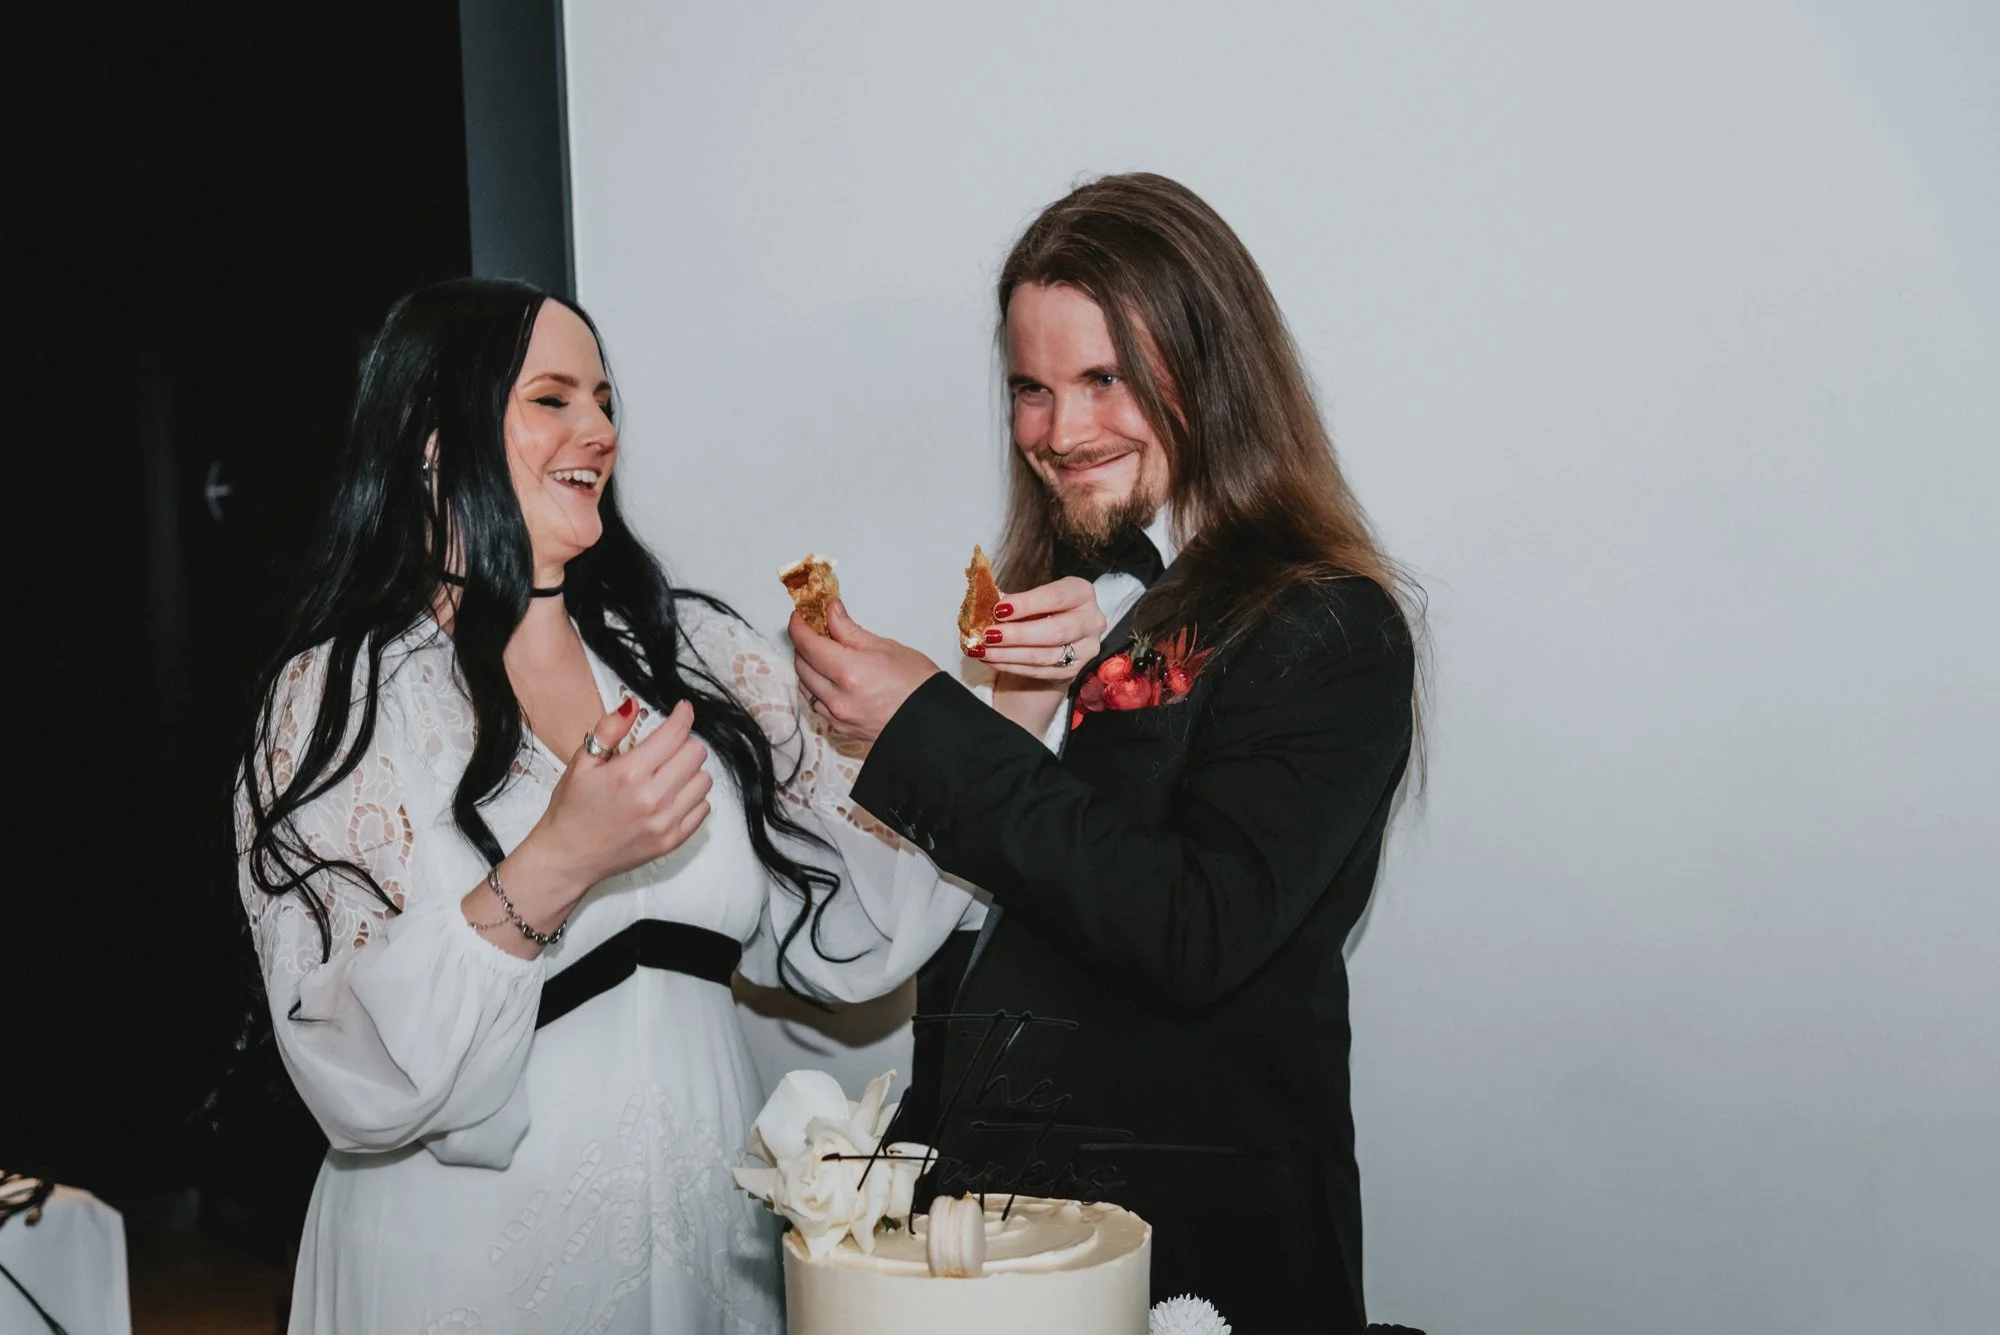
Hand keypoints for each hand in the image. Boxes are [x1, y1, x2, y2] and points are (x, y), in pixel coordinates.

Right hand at [520, 697, 713, 893]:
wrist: (568, 857)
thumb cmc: (572, 809)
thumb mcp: (582, 762)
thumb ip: (609, 730)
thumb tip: (632, 704)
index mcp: (629, 773)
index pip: (675, 734)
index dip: (683, 715)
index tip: (683, 710)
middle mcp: (653, 798)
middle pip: (696, 753)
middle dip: (684, 743)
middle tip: (667, 746)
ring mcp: (665, 822)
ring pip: (704, 780)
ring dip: (690, 771)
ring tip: (667, 773)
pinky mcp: (672, 841)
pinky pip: (703, 808)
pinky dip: (692, 797)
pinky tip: (671, 796)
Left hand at [790, 600, 941, 744]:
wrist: (932, 722)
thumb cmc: (918, 685)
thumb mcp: (886, 647)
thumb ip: (849, 630)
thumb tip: (831, 612)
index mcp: (849, 672)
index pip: (807, 644)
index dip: (799, 625)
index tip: (800, 615)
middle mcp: (838, 697)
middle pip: (801, 664)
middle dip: (803, 643)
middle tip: (815, 629)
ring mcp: (837, 716)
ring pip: (805, 685)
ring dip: (808, 666)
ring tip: (824, 653)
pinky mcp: (840, 727)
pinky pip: (816, 703)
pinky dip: (816, 687)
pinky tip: (830, 677)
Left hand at [969, 576, 1105, 682]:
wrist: (1053, 638)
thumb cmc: (1041, 610)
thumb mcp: (1033, 599)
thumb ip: (1016, 602)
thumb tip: (987, 606)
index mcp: (1082, 593)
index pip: (1056, 597)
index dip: (1027, 604)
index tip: (998, 609)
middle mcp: (1091, 621)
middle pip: (1056, 632)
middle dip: (1018, 635)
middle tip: (988, 635)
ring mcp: (1085, 649)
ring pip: (1045, 656)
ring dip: (1009, 655)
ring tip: (982, 650)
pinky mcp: (1073, 671)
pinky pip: (1039, 672)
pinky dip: (1011, 666)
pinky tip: (991, 660)